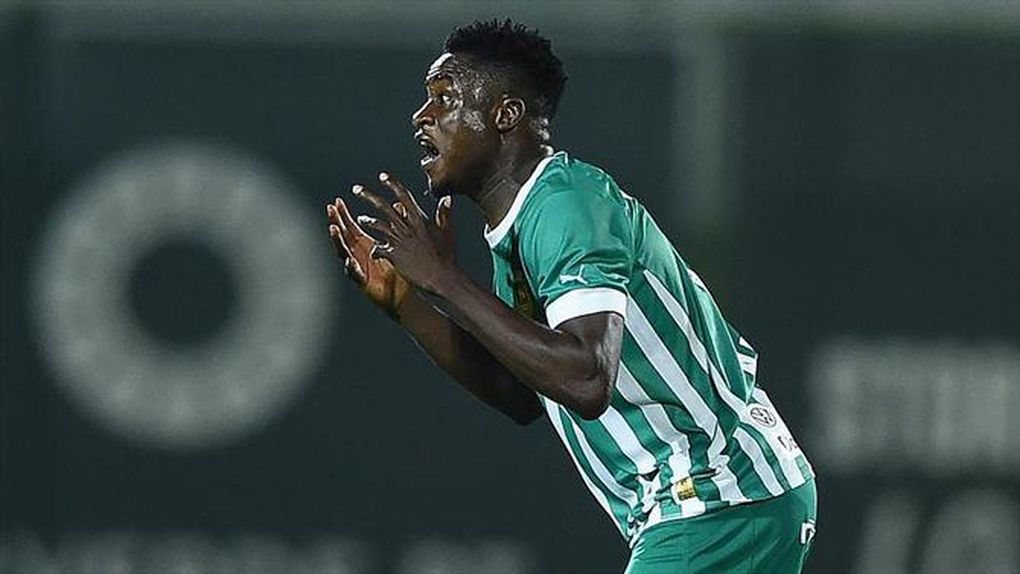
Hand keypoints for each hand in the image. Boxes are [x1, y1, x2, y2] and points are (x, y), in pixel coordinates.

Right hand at [326, 195, 409, 316]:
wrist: (403, 295)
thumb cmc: (399, 271)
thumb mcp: (397, 244)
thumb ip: (395, 225)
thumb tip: (399, 204)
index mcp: (365, 245)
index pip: (350, 227)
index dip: (343, 215)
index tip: (337, 201)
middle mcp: (358, 255)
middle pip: (343, 236)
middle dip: (336, 222)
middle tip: (330, 209)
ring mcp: (358, 268)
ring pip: (343, 253)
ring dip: (337, 241)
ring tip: (333, 229)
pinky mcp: (363, 282)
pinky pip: (354, 274)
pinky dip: (350, 267)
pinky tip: (348, 261)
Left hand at [353, 172, 455, 294]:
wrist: (442, 276)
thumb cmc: (446, 255)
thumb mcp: (447, 231)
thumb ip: (444, 214)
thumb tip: (447, 199)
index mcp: (419, 219)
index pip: (403, 196)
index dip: (392, 184)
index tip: (382, 176)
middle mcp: (407, 227)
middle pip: (384, 207)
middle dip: (368, 196)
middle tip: (356, 189)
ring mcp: (400, 240)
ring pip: (378, 225)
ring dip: (368, 221)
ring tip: (360, 219)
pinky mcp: (394, 255)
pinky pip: (379, 248)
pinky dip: (375, 249)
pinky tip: (373, 252)